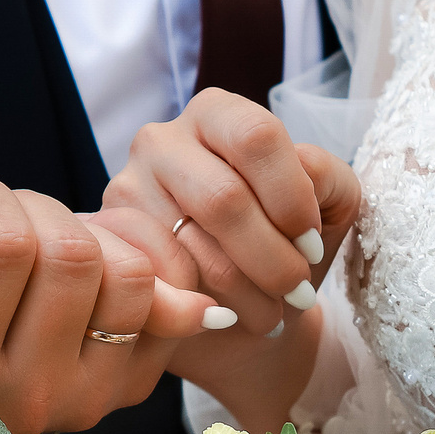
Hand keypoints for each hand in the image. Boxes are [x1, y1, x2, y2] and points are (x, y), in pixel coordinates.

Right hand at [0, 160, 225, 433]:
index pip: (3, 244)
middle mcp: (26, 398)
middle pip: (72, 255)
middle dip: (38, 214)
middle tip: (5, 230)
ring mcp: (87, 399)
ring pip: (129, 274)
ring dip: (92, 235)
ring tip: (45, 247)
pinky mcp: (133, 386)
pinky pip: (171, 293)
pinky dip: (138, 256)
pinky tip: (94, 261)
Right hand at [101, 89, 362, 335]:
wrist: (242, 316)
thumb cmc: (285, 251)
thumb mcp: (327, 208)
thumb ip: (327, 180)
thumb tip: (301, 174)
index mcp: (217, 114)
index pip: (256, 137)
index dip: (292, 198)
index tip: (311, 245)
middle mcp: (160, 141)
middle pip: (223, 198)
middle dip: (272, 259)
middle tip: (296, 293)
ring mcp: (124, 192)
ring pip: (192, 249)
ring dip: (246, 294)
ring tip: (269, 314)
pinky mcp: (107, 247)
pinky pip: (160, 283)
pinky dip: (204, 311)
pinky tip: (224, 319)